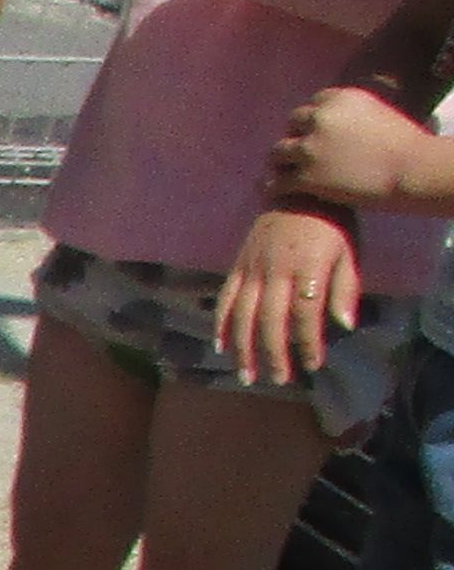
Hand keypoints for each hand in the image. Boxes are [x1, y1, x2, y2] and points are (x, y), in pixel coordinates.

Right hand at [215, 202, 363, 388]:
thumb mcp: (348, 253)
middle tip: (278, 379)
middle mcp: (275, 270)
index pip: (305, 314)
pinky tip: (221, 347)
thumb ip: (345, 289)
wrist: (301, 189)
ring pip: (242, 315)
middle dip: (273, 353)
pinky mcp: (238, 264)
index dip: (308, 343)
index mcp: (307, 267)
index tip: (313, 365)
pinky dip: (220, 324)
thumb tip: (345, 326)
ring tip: (246, 375)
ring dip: (243, 348)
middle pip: (270, 320)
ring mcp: (252, 267)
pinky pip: (225, 298)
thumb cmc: (333, 224)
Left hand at [270, 81, 450, 213]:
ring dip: (282, 161)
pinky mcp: (305, 176)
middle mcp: (320, 118)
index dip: (313, 119)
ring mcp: (310, 147)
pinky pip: (277, 182)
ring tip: (284, 171)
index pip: (314, 103)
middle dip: (296, 136)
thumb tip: (340, 122)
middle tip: (300, 151)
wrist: (412, 169)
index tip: (315, 130)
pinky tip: (275, 193)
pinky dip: (274, 187)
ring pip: (278, 151)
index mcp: (340, 98)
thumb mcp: (377, 114)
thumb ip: (353, 114)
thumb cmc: (406, 145)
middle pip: (292, 123)